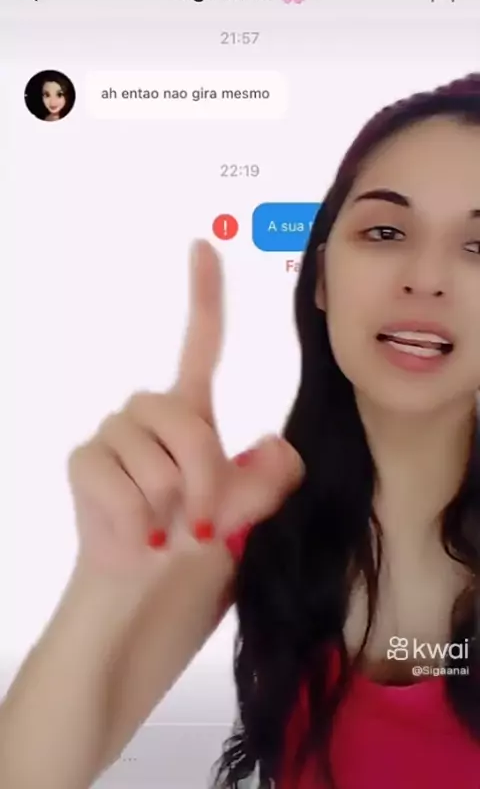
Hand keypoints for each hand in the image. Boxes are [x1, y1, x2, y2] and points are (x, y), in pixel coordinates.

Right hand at [68, 240, 303, 575]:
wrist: (143, 622)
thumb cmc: (194, 575)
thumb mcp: (247, 529)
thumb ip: (266, 487)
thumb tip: (276, 444)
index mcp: (191, 425)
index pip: (199, 350)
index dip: (204, 299)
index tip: (204, 247)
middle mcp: (148, 422)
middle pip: (181, 410)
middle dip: (202, 470)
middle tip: (205, 524)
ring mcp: (111, 442)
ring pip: (149, 446)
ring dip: (170, 500)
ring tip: (167, 535)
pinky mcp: (83, 467)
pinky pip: (113, 474)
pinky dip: (136, 518)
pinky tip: (136, 540)